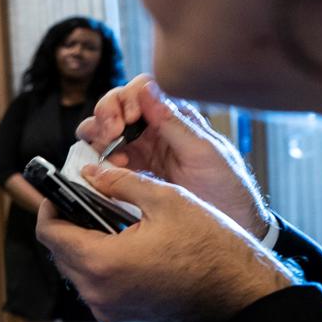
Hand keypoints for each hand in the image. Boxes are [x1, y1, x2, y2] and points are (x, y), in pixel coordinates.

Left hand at [37, 165, 295, 321]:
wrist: (244, 298)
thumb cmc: (213, 250)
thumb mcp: (167, 201)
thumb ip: (121, 184)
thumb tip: (91, 173)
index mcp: (101, 263)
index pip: (49, 233)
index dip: (50, 208)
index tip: (60, 193)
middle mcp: (98, 294)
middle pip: (60, 254)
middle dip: (70, 226)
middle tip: (90, 204)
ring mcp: (111, 312)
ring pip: (79, 273)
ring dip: (87, 248)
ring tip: (114, 225)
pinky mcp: (125, 321)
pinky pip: (100, 290)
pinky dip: (105, 269)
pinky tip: (131, 251)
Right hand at [77, 75, 271, 236]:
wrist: (224, 232)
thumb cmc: (226, 188)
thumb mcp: (204, 151)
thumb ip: (174, 121)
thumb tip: (147, 88)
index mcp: (172, 118)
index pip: (139, 90)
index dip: (127, 98)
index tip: (129, 118)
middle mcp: (151, 131)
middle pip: (113, 108)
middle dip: (105, 116)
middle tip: (111, 134)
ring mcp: (136, 154)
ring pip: (100, 132)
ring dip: (96, 137)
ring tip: (109, 154)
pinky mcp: (125, 177)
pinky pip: (99, 162)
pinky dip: (95, 162)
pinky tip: (109, 171)